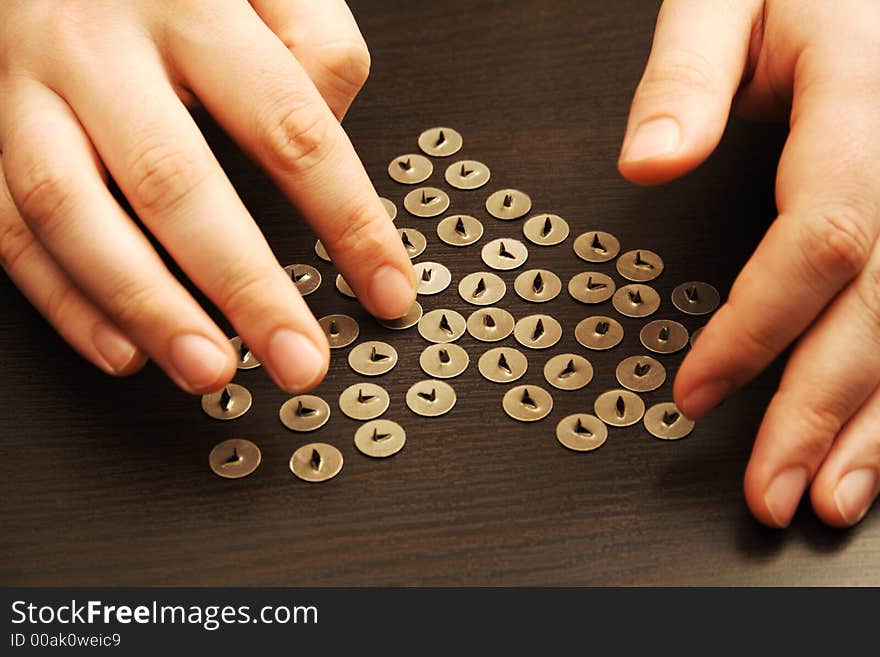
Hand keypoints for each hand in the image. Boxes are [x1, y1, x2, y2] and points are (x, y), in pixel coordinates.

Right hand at [0, 0, 414, 394]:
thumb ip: (314, 44)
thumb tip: (330, 128)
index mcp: (189, 1)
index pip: (291, 129)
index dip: (349, 221)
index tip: (388, 289)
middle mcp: (99, 44)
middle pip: (175, 180)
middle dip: (243, 286)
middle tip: (298, 360)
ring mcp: (26, 88)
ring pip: (71, 209)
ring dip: (144, 307)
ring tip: (210, 371)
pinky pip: (8, 224)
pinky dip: (62, 298)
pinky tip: (122, 349)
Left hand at [620, 0, 879, 527]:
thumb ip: (686, 75)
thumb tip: (646, 163)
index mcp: (863, 99)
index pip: (823, 236)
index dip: (758, 327)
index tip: (692, 391)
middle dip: (823, 411)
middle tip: (772, 491)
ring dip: (879, 427)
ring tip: (831, 498)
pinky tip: (879, 440)